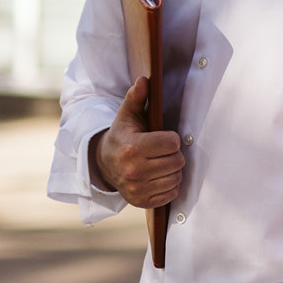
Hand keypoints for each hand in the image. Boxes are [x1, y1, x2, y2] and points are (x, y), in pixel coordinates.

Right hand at [89, 77, 184, 208]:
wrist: (104, 165)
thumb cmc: (122, 136)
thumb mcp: (127, 115)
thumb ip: (137, 97)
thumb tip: (144, 80)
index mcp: (133, 148)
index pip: (172, 143)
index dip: (171, 139)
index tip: (162, 137)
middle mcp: (134, 171)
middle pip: (177, 161)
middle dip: (173, 154)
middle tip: (161, 151)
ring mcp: (138, 189)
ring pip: (176, 178)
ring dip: (172, 170)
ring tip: (160, 162)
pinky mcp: (142, 202)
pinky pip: (171, 194)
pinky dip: (169, 185)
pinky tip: (158, 176)